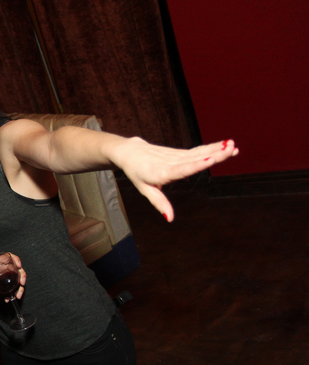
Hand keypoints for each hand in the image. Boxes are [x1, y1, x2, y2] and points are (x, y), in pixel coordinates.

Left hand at [0, 253, 25, 300]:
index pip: (8, 257)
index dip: (15, 259)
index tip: (18, 266)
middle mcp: (3, 268)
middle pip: (17, 268)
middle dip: (22, 275)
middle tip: (22, 283)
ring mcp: (6, 276)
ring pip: (17, 279)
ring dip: (20, 287)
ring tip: (18, 295)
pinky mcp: (6, 284)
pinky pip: (14, 287)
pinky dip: (14, 293)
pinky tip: (9, 298)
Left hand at [112, 138, 238, 221]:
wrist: (130, 152)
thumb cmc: (137, 173)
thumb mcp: (145, 190)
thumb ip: (159, 202)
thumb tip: (170, 218)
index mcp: (161, 172)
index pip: (180, 169)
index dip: (196, 165)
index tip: (210, 160)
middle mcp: (170, 162)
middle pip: (194, 158)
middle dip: (214, 153)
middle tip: (230, 148)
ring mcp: (175, 155)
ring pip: (198, 152)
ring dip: (217, 149)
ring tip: (233, 146)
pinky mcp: (179, 152)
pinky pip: (197, 150)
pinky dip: (212, 148)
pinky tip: (226, 146)